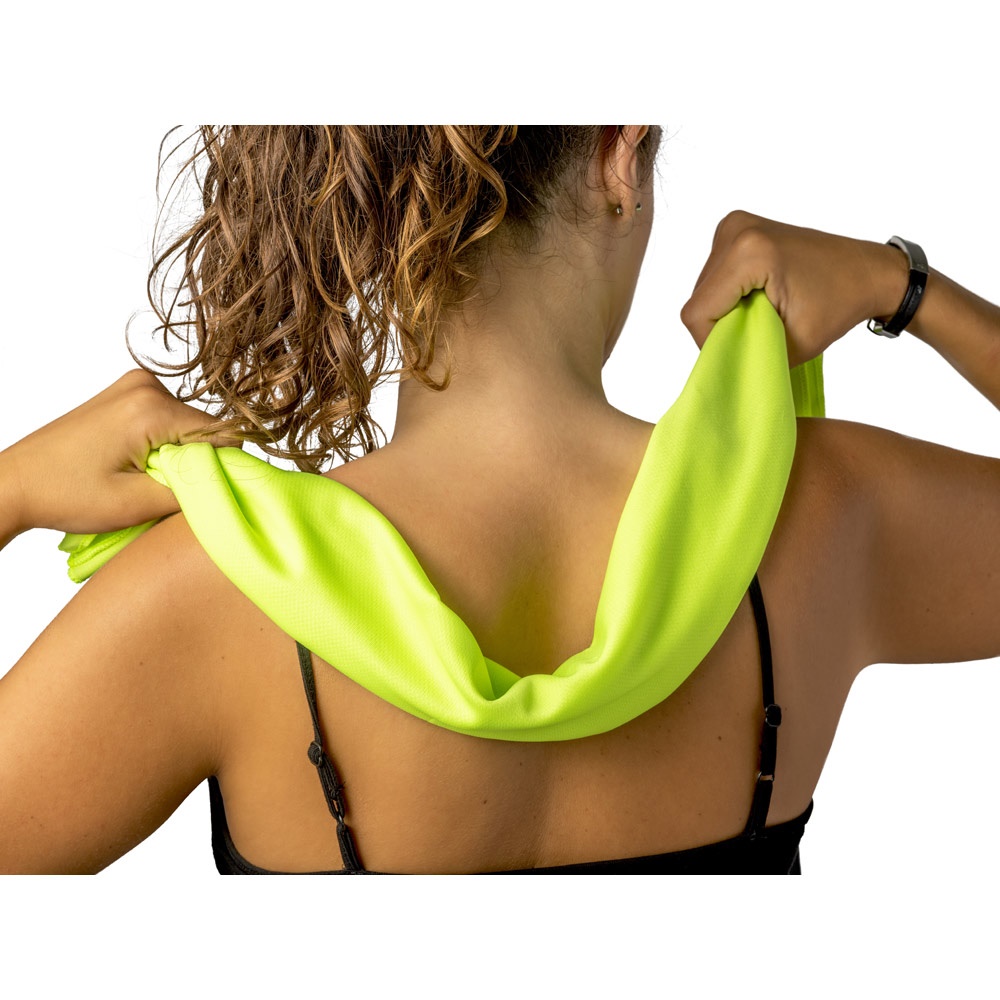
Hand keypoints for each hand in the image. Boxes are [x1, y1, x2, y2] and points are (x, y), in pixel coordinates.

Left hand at [0, 370, 238, 538]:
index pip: (222, 434)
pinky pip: (169, 420)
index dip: (222, 468)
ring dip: (178, 455)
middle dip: (196, 462)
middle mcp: (146, 385)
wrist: (15, 482)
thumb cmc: (65, 494)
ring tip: (140, 476)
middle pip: (205, 429)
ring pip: (188, 426)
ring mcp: (135, 384)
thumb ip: (193, 491)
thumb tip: (233, 483)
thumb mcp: (136, 504)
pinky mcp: (127, 392)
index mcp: (151, 408)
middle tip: (158, 488)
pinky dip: (162, 445)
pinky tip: (134, 464)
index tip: (198, 492)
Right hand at [680, 211, 909, 366]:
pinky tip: (758, 296)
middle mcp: (735, 230)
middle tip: (759, 330)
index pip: (697, 313)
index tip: (744, 347)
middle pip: (698, 299)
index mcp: (748, 253)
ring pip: (703, 289)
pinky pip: (714, 276)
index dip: (711, 341)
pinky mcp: (736, 228)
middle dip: (720, 324)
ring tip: (762, 311)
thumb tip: (714, 369)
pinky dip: (730, 295)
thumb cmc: (839, 305)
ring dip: (724, 310)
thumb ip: (746, 355)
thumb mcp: (793, 345)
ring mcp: (734, 225)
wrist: (866, 271)